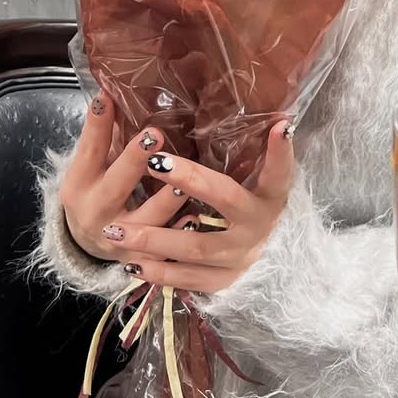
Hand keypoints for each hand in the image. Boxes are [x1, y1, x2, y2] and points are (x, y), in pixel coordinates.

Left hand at [60, 93, 295, 292]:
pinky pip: (188, 279)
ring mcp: (240, 258)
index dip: (280, 152)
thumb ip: (257, 155)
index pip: (279, 171)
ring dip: (155, 238)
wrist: (260, 254)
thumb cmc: (251, 202)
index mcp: (271, 196)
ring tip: (118, 230)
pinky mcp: (223, 281)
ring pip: (196, 248)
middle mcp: (258, 227)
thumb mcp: (258, 180)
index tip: (279, 126)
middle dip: (190, 180)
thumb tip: (274, 116)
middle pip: (225, 201)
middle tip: (154, 161)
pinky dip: (159, 272)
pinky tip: (130, 262)